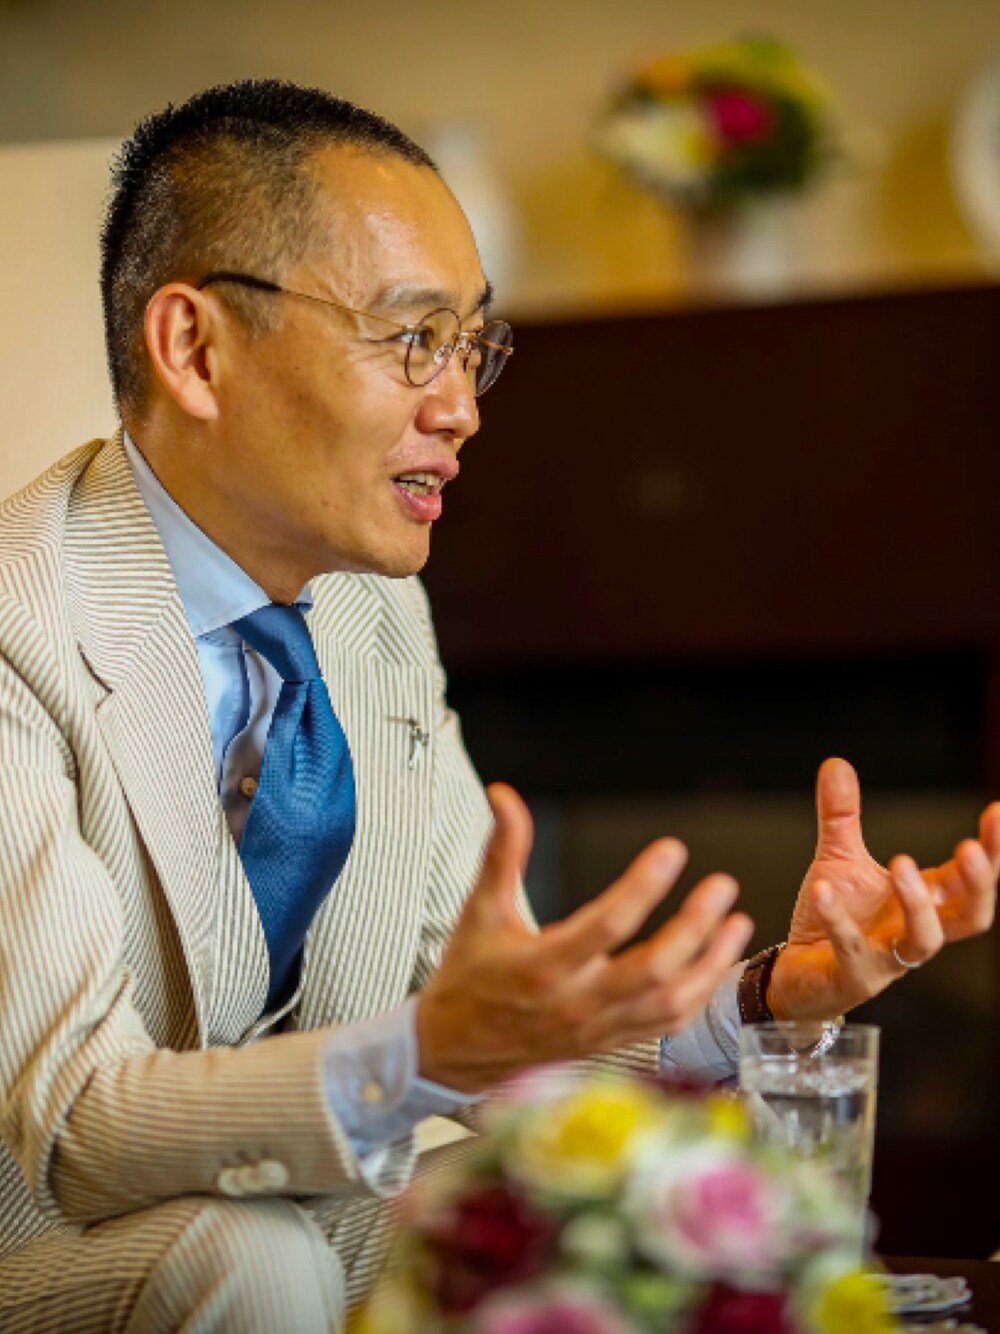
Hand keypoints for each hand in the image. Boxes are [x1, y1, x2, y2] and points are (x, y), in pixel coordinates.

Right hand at [417, 784, 753, 1091]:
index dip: (642, 886)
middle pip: (652, 969)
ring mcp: (596, 1029)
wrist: (451, 1050)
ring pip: (669, 1003)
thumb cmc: (468, 975)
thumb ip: (501, 851)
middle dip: (694, 927)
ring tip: (737, 923)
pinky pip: (665, 1025)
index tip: (671, 851)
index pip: (605, 924)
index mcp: (541, 966)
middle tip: (721, 886)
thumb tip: (503, 795)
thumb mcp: (480, 909)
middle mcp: (575, 1003)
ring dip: (709, 963)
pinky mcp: (608, 1044)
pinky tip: (715, 962)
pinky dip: (697, 994)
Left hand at [768, 757, 999, 1019]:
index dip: (990, 851)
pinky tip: (823, 887)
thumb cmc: (835, 918)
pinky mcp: (853, 976)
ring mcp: (888, 959)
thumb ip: (842, 816)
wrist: (797, 972)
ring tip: (900, 863)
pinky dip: (839, 918)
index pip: (969, 880)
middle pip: (970, 917)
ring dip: (918, 903)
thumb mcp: (840, 860)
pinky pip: (853, 949)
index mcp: (923, 902)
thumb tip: (835, 762)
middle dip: (978, 885)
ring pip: (924, 941)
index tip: (996, 812)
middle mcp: (914, 932)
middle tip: (968, 850)